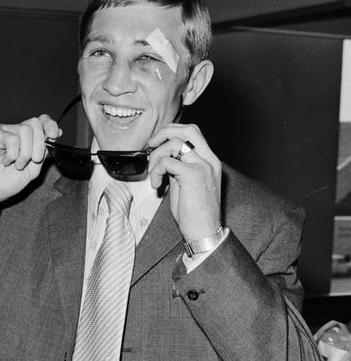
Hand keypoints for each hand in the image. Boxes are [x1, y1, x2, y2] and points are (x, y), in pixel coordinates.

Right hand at [0, 115, 60, 209]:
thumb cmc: (7, 181)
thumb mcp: (34, 168)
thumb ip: (44, 151)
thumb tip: (57, 133)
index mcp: (26, 138)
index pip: (41, 121)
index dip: (50, 124)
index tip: (54, 136)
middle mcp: (15, 131)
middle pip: (35, 123)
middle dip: (39, 144)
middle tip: (34, 160)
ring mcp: (4, 131)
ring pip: (25, 130)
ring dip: (25, 153)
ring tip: (17, 165)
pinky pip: (12, 139)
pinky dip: (13, 154)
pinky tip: (5, 161)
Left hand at [147, 123, 221, 241]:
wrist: (204, 231)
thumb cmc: (193, 212)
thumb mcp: (186, 183)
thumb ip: (178, 167)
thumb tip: (162, 157)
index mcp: (210, 160)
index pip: (193, 132)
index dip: (171, 133)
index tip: (156, 144)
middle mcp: (210, 160)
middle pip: (188, 129)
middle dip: (164, 133)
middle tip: (150, 146)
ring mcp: (203, 166)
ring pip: (175, 142)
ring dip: (156, 155)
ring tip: (154, 173)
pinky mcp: (193, 175)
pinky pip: (167, 161)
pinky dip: (156, 170)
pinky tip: (156, 184)